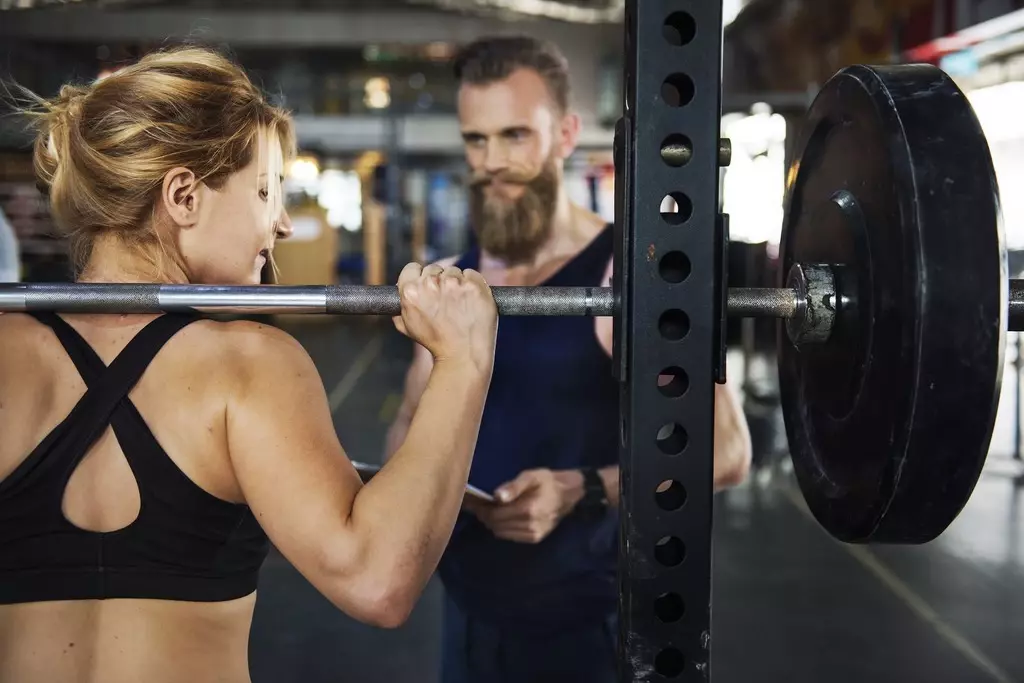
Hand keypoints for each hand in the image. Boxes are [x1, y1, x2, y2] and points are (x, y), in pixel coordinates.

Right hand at [393, 262, 496, 373]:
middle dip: (439, 281)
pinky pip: (472, 275)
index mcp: (411, 291)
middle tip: (446, 300)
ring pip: (454, 271)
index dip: (419, 276)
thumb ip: (401, 307)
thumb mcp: (408, 327)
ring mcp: (454, 283)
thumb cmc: (436, 343)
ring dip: (456, 283)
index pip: (412, 268)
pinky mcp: (474, 285)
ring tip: (460, 305)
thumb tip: (400, 295)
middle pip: (434, 269)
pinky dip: (472, 285)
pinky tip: (471, 301)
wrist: (463, 355)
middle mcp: (431, 283)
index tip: (427, 285)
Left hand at [466, 469, 583, 543]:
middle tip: (477, 505)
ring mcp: (532, 534)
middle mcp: (529, 526)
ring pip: (501, 533)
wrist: (570, 494)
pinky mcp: (535, 538)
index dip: (481, 509)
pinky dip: (502, 528)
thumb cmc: (548, 481)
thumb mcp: (532, 476)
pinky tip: (502, 517)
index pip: (495, 515)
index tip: (472, 502)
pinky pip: (510, 536)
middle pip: (495, 525)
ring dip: (492, 523)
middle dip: (484, 516)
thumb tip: (496, 496)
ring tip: (488, 510)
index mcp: (528, 510)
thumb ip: (513, 486)